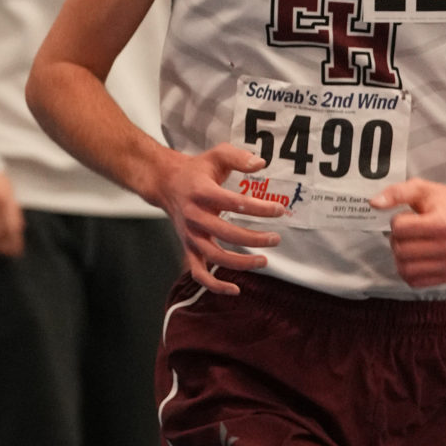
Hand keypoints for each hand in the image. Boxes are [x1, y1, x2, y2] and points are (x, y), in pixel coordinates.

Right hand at [151, 143, 285, 296]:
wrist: (166, 184)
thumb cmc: (197, 170)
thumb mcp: (216, 155)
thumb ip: (238, 157)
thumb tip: (261, 164)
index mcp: (202, 193)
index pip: (234, 203)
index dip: (259, 208)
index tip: (279, 210)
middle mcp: (194, 217)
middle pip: (226, 233)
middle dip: (254, 238)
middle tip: (276, 238)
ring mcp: (190, 236)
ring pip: (214, 256)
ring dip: (240, 262)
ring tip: (264, 261)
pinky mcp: (188, 249)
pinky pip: (199, 274)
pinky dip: (215, 286)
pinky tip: (235, 290)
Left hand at [373, 178, 445, 290]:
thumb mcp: (422, 189)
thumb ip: (396, 193)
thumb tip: (373, 203)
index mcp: (442, 224)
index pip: (399, 228)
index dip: (398, 220)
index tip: (409, 216)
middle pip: (400, 250)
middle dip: (397, 239)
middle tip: (408, 231)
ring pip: (405, 270)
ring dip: (401, 257)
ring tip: (411, 244)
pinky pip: (414, 282)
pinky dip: (409, 270)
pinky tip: (416, 257)